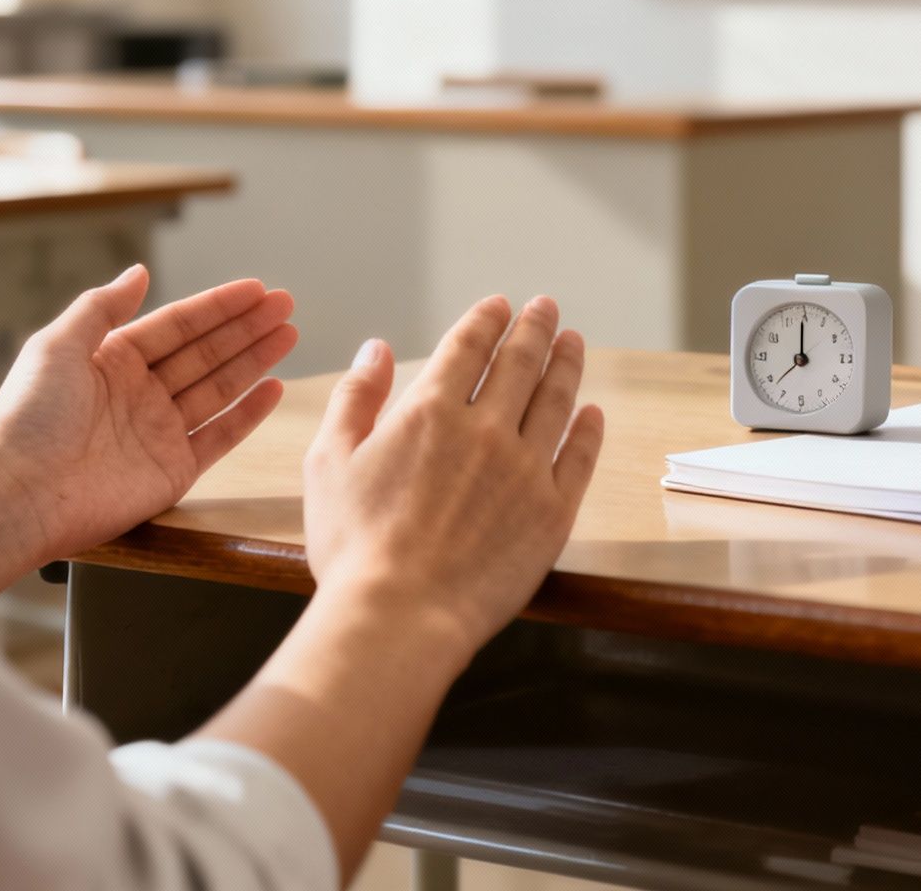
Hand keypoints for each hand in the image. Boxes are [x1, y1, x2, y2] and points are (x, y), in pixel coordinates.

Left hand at [0, 265, 297, 596]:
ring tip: (289, 334)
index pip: (177, 325)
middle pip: (205, 352)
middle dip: (246, 327)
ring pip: (220, 388)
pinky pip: (221, 436)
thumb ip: (101, 307)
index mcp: (111, 361)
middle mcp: (139, 394)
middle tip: (286, 303)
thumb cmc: (28, 419)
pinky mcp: (174, 470)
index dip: (218, 306)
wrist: (21, 493)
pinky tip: (274, 388)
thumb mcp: (56, 346)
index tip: (256, 288)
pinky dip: (249, 415)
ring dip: (255, 360)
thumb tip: (139, 272)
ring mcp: (159, 432)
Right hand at [301, 295, 603, 651]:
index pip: (468, 348)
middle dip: (535, 329)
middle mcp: (484, 431)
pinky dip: (588, 431)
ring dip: (567, 365)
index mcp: (430, 412)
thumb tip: (377, 348)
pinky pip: (578, 459)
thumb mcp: (329, 462)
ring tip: (573, 342)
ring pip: (556, 401)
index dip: (486, 321)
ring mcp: (525, 470)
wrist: (399, 616)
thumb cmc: (354, 547)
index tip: (501, 305)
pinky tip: (592, 414)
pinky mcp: (553, 512)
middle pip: (520, 364)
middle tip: (547, 308)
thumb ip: (356, 397)